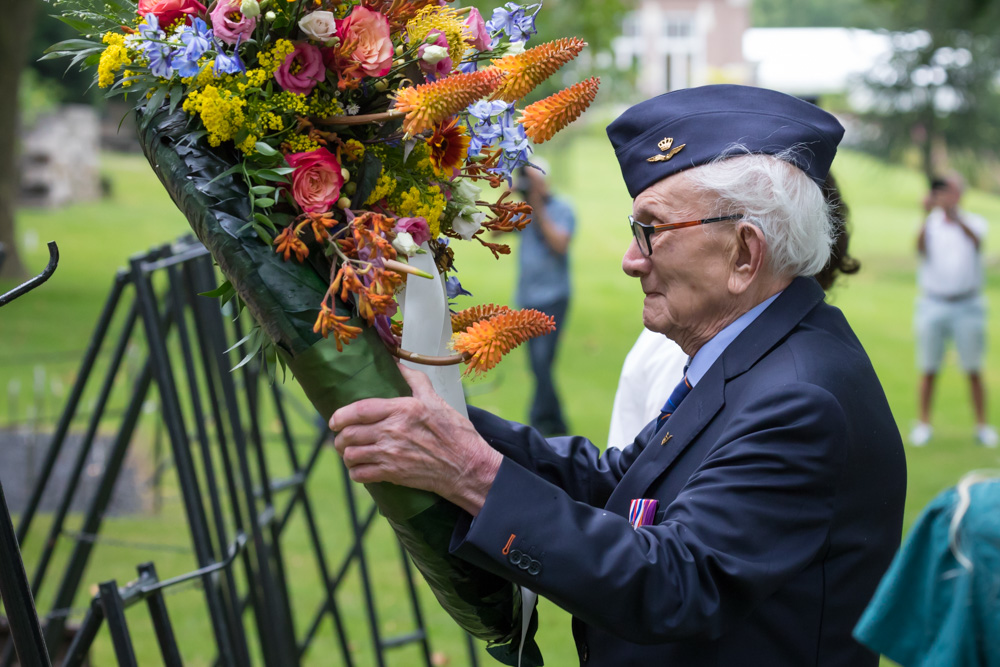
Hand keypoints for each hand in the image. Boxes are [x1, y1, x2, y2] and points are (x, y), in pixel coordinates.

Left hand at [330, 364, 501, 515]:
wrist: (467, 466)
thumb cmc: (454, 432)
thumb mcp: (435, 399)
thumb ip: (413, 379)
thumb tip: (396, 362)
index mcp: (402, 409)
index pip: (358, 410)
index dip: (339, 415)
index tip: (334, 419)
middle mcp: (392, 431)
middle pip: (350, 434)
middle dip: (340, 437)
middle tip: (342, 437)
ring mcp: (391, 454)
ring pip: (351, 455)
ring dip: (346, 455)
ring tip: (350, 453)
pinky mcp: (393, 474)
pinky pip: (361, 475)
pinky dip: (356, 472)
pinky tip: (361, 468)